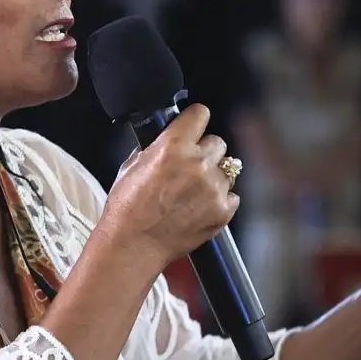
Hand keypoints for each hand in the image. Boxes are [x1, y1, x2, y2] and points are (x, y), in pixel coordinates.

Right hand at [101, 103, 238, 269]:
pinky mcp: (223, 210)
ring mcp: (214, 188)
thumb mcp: (132, 165)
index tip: (195, 126)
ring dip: (215, 176)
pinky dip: (221, 200)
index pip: (200, 113)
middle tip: (190, 168)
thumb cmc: (128, 209)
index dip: (196, 120)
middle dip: (205, 152)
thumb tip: (169, 138)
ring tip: (195, 192)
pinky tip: (201, 207)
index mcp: (173, 146)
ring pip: (228, 170)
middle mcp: (198, 163)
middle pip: (218, 142)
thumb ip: (157, 147)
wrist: (134, 246)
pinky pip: (232, 196)